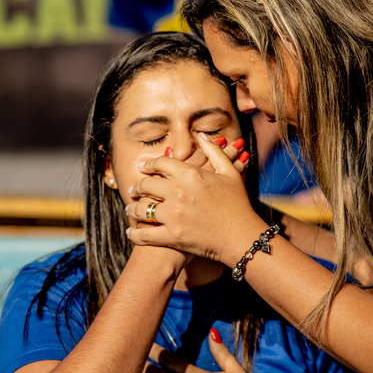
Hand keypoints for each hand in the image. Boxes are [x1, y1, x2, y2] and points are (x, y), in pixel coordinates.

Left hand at [126, 134, 266, 265]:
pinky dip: (135, 234)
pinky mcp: (172, 236)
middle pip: (146, 184)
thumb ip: (214, 152)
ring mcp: (174, 215)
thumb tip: (201, 136)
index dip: (149, 164)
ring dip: (132, 209)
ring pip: (141, 209)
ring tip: (130, 210)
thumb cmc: (238, 204)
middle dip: (136, 187)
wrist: (241, 236)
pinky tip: (132, 233)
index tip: (143, 168)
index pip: (160, 163)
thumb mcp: (229, 173)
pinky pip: (145, 234)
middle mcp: (178, 192)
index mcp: (190, 174)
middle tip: (133, 190)